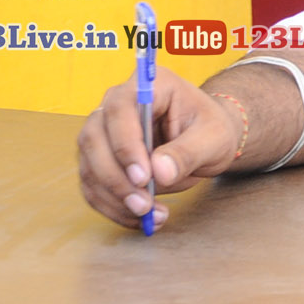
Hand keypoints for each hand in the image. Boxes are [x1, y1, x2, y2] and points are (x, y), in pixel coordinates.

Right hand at [76, 66, 244, 228]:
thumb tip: (159, 172)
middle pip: (95, 139)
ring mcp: (104, 131)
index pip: (120, 108)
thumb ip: (188, 152)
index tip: (143, 176)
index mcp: (148, 85)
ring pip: (89, 166)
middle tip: (143, 205)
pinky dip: (112, 207)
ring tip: (149, 215)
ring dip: (114, 197)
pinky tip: (138, 218)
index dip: (125, 143)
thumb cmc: (211, 130)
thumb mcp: (214, 138)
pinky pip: (93, 186)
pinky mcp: (99, 159)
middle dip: (116, 178)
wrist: (206, 139)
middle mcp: (117, 103)